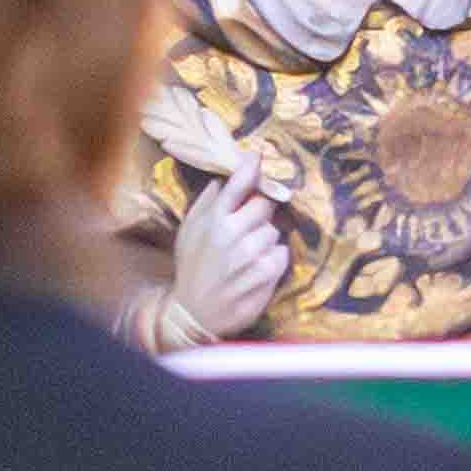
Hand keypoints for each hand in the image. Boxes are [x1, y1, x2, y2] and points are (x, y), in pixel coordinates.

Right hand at [162, 177, 293, 345]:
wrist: (194, 314)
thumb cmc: (192, 269)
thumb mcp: (189, 234)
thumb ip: (206, 205)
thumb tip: (222, 179)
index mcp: (212, 221)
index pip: (238, 184)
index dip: (250, 167)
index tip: (257, 155)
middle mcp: (231, 234)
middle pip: (265, 205)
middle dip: (260, 214)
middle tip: (248, 228)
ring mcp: (249, 255)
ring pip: (274, 231)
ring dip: (266, 241)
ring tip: (247, 256)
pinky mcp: (264, 275)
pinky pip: (282, 254)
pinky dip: (274, 260)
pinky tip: (257, 270)